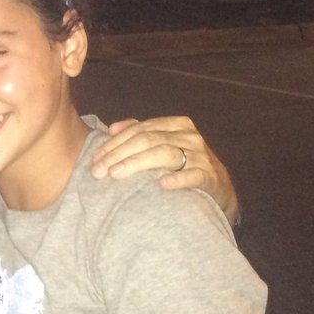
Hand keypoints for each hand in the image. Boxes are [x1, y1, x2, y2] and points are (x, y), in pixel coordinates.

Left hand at [90, 117, 239, 226]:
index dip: (114, 143)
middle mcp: (189, 137)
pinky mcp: (210, 177)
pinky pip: (193, 176)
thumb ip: (141, 134)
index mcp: (176, 125)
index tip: (94, 159)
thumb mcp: (165, 145)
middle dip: (119, 155)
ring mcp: (201, 156)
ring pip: (165, 154)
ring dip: (137, 164)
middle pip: (148, 141)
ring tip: (116, 174)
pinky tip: (162, 184)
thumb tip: (113, 128)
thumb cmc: (185, 165)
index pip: (139, 130)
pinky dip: (178, 179)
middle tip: (98, 171)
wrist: (219, 188)